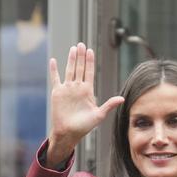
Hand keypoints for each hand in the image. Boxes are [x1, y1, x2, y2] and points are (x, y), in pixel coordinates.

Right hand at [46, 43, 124, 165]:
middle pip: (80, 68)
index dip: (90, 62)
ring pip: (69, 70)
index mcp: (88, 91)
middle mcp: (78, 87)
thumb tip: (122, 99)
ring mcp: (67, 89)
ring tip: (73, 48)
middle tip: (82, 44)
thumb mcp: (99, 115)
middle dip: (81, 56)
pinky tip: (53, 61)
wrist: (69, 132)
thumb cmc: (84, 126)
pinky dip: (54, 70)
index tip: (90, 51)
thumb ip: (109, 105)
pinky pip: (55, 79)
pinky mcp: (58, 93)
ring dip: (71, 59)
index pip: (90, 72)